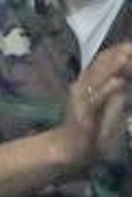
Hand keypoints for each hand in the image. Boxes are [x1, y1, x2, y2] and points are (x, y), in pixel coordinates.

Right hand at [56, 42, 131, 175]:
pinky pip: (96, 98)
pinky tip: (119, 81)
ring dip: (112, 66)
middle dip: (115, 55)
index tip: (130, 46)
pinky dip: (108, 89)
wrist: (70, 151)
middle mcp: (82, 87)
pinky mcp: (81, 112)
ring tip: (126, 56)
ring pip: (97, 78)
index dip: (115, 54)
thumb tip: (122, 82)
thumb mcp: (108, 113)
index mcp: (88, 85)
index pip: (101, 64)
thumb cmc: (91, 133)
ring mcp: (80, 99)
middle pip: (99, 67)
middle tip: (130, 45)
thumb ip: (115, 98)